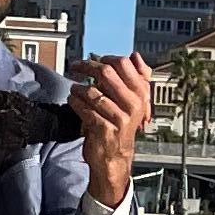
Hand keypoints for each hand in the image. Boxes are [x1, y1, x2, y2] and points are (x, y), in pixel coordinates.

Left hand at [71, 52, 151, 208]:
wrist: (116, 157)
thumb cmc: (121, 127)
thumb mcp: (132, 101)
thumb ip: (135, 78)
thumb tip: (136, 56)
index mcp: (141, 93)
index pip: (123, 64)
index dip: (104, 59)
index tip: (93, 60)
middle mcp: (133, 104)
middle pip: (106, 73)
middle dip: (87, 67)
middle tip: (76, 67)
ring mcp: (120, 118)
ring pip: (93, 92)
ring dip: (78, 89)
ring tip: (74, 90)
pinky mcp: (106, 130)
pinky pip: (86, 110)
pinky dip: (76, 104)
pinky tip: (72, 102)